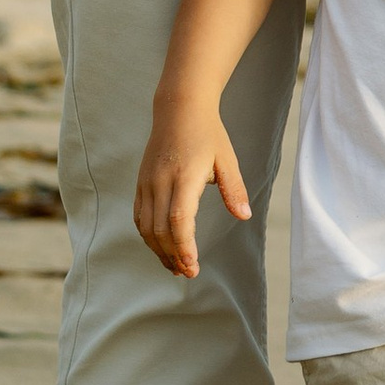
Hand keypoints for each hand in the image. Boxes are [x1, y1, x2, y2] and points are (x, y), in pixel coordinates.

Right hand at [135, 104, 249, 279]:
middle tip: (189, 273)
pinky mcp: (141, 184)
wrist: (178, 110)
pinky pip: (140, 217)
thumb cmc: (208, 134)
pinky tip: (162, 247)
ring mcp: (147, 183)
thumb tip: (244, 216)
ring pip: (147, 227)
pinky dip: (149, 237)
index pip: (178, 220)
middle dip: (173, 256)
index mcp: (183, 177)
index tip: (192, 266)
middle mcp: (160, 182)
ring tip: (176, 267)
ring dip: (160, 251)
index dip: (183, 246)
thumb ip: (234, 189)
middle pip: (160, 230)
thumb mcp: (227, 160)